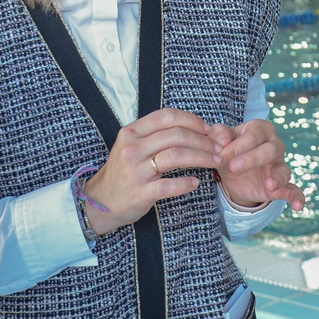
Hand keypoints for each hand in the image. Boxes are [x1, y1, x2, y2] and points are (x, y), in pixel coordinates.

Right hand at [83, 109, 221, 235]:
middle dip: (203, 140)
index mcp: (131, 132)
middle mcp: (132, 148)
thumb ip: (156, 135)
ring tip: (215, 162)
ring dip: (201, 158)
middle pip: (176, 135)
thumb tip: (193, 127)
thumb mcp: (132, 146)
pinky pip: (169, 185)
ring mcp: (135, 171)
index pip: (167, 116)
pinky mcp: (139, 193)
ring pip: (176, 156)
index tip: (208, 129)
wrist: (100, 202)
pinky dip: (186, 183)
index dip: (192, 120)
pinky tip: (196, 183)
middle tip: (218, 148)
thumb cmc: (123, 172)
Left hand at [209, 119, 304, 211]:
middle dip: (251, 158)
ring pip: (282, 170)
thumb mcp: (220, 141)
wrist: (233, 173)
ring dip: (277, 178)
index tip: (221, 156)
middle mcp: (274, 145)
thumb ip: (218, 135)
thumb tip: (222, 140)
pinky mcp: (281, 185)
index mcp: (260, 129)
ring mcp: (280, 165)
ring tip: (269, 184)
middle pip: (269, 150)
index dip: (236, 145)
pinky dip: (297, 197)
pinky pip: (292, 190)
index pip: (252, 135)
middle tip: (233, 167)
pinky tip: (298, 205)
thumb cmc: (229, 150)